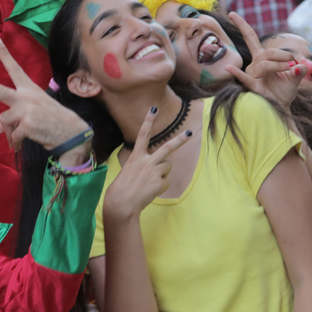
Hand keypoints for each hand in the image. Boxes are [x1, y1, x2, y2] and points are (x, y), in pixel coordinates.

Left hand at [0, 37, 90, 163]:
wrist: (72, 134)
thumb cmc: (54, 121)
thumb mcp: (35, 111)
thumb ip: (16, 114)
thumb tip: (1, 127)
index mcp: (30, 89)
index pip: (15, 69)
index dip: (6, 55)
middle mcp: (26, 96)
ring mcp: (26, 110)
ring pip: (4, 121)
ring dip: (9, 133)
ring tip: (17, 140)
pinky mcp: (27, 124)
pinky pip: (12, 135)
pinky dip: (15, 143)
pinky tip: (21, 145)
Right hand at [102, 107, 191, 222]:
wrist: (121, 203)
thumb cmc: (122, 188)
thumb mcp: (129, 170)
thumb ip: (143, 165)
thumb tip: (159, 168)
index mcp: (136, 156)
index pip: (143, 134)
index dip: (148, 120)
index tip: (154, 108)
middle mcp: (146, 161)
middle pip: (168, 147)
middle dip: (180, 140)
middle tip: (190, 133)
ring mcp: (154, 171)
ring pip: (168, 167)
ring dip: (162, 174)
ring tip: (149, 182)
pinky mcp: (159, 183)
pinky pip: (166, 183)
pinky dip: (160, 187)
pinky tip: (150, 191)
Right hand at [224, 13, 303, 107]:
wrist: (281, 108)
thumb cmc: (284, 92)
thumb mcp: (295, 78)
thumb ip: (299, 70)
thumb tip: (301, 66)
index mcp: (262, 58)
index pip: (250, 37)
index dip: (242, 25)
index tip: (232, 13)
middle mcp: (254, 64)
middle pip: (266, 51)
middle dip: (281, 54)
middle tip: (293, 61)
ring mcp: (252, 74)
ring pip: (264, 63)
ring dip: (279, 64)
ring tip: (290, 70)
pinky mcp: (252, 85)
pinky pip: (245, 78)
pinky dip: (238, 73)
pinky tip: (230, 68)